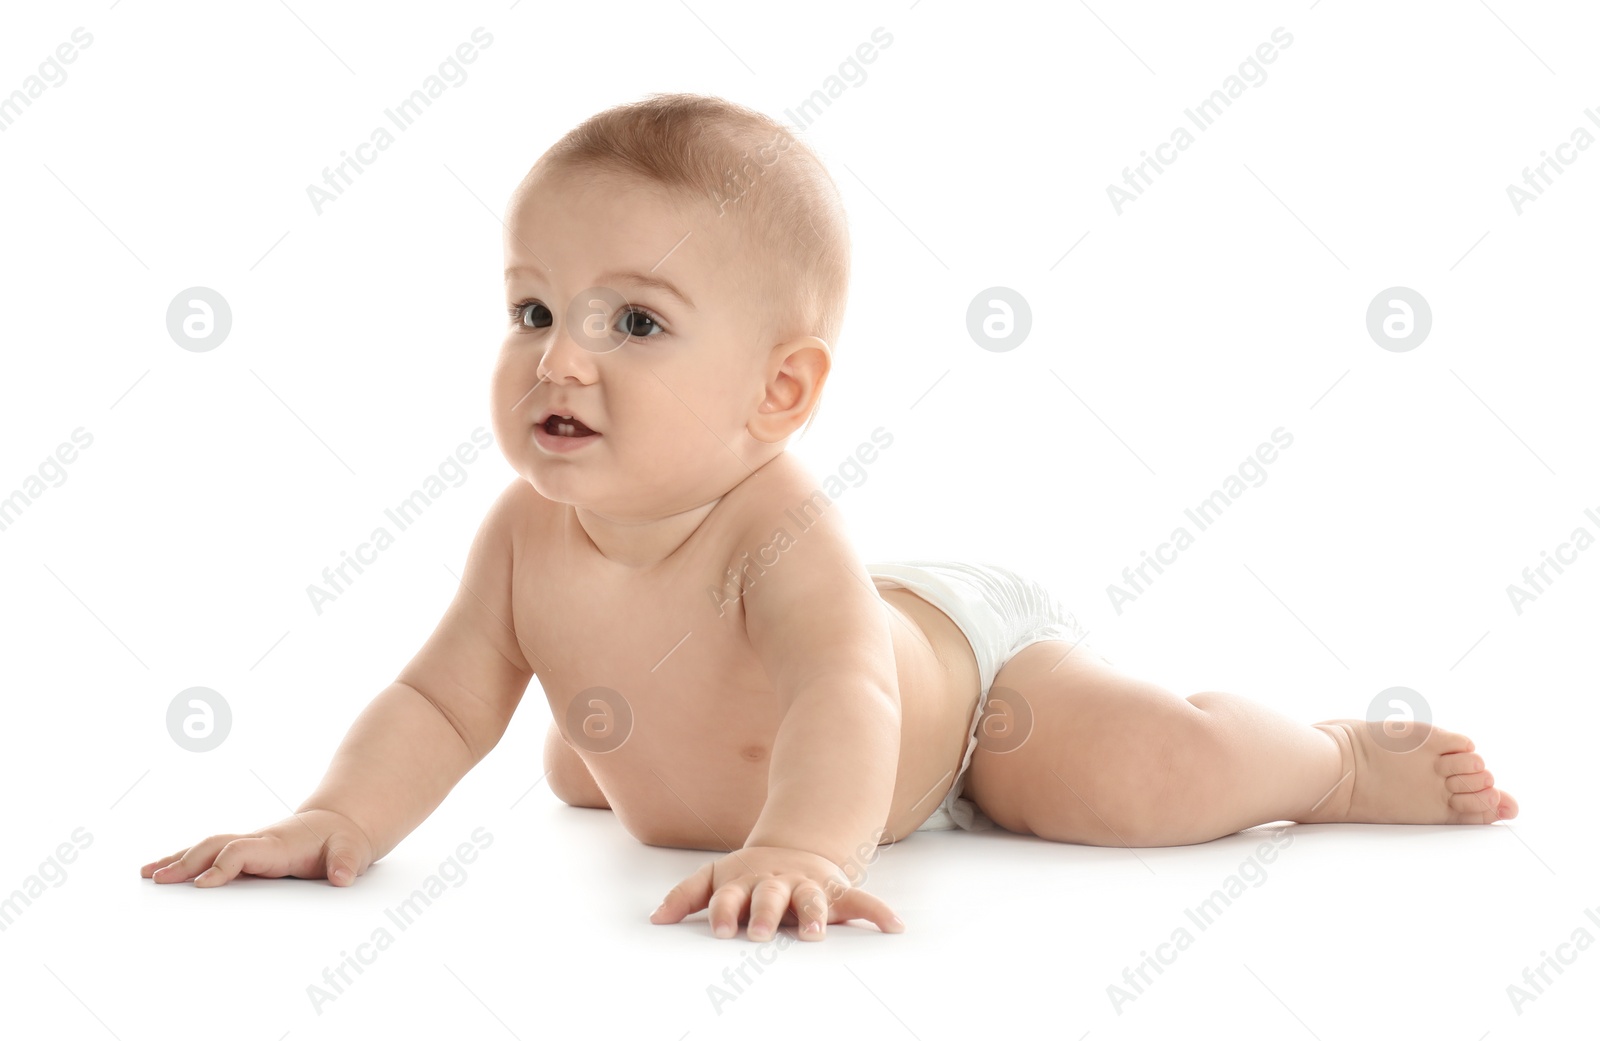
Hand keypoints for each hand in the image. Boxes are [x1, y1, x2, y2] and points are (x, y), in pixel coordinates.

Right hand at [139, 809, 374, 887]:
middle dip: (186, 862)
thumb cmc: (342, 841)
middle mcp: (257, 840)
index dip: (222, 866)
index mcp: (278, 843)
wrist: (338, 824)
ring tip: (147, 874)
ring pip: (206, 847)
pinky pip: (210, 853)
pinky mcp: (244, 851)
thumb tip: (342, 876)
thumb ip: (347, 862)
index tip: (202, 885)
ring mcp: (248, 844)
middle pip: (214, 846)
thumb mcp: (352, 851)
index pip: (242, 851)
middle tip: (159, 880)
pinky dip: (185, 859)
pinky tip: (163, 869)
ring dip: (177, 859)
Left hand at [649, 845, 904, 940]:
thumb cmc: (750, 876)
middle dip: (765, 915)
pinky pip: (860, 900)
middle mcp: (777, 884)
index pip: (731, 898)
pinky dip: (878, 912)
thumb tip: (655, 920)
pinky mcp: (835, 890)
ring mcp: (807, 886)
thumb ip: (686, 895)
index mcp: (746, 883)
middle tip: (761, 934)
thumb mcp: (715, 876)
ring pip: (812, 899)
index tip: (721, 930)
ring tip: (817, 934)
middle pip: (770, 898)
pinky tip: (894, 926)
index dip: (726, 911)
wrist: (794, 847)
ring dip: (815, 916)